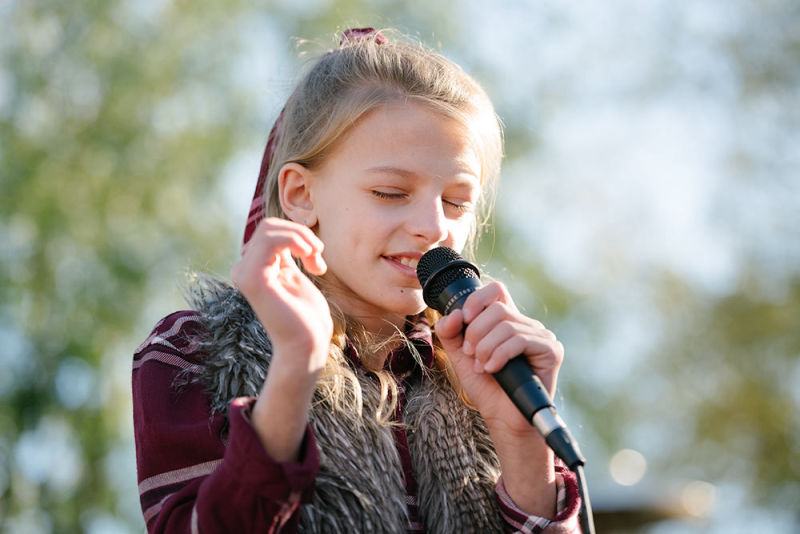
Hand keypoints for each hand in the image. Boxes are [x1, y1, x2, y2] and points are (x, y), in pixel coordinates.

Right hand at [231, 217, 332, 373]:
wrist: (307, 345)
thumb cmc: (306, 316)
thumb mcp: (295, 276)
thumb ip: (286, 255)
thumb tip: (287, 231)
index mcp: (253, 268)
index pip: (270, 231)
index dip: (298, 237)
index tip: (317, 259)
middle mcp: (243, 269)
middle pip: (269, 226)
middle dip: (300, 234)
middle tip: (319, 256)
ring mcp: (244, 273)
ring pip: (269, 229)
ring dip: (301, 237)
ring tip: (316, 257)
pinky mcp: (253, 278)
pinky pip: (270, 239)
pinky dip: (295, 239)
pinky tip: (309, 255)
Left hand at [434, 281, 564, 436]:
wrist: (503, 418)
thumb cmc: (486, 387)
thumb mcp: (460, 356)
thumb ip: (451, 333)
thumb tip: (454, 314)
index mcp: (507, 321)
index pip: (496, 291)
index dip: (476, 300)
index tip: (464, 320)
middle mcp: (526, 325)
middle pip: (497, 309)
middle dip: (476, 333)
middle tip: (472, 356)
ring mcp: (541, 336)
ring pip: (506, 326)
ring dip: (486, 348)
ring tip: (483, 367)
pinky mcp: (551, 350)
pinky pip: (520, 340)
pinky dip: (500, 355)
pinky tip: (494, 369)